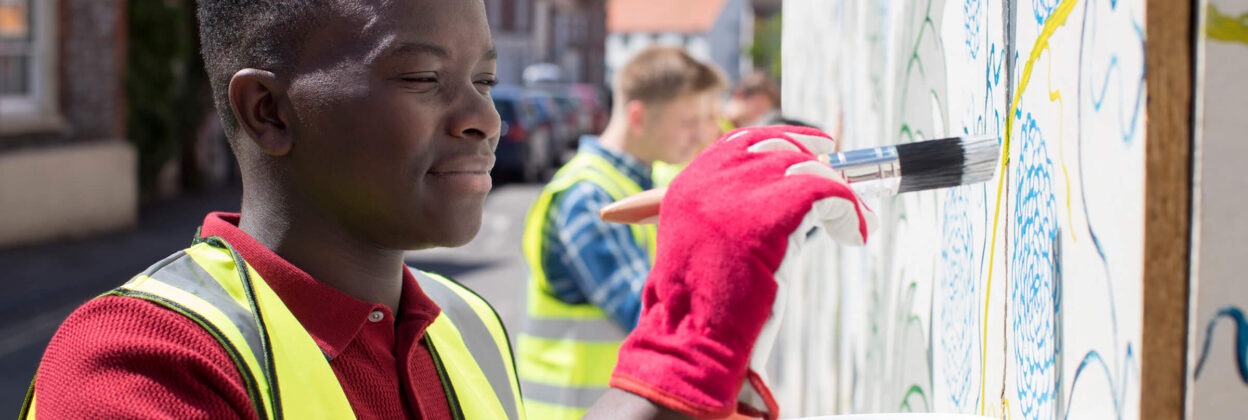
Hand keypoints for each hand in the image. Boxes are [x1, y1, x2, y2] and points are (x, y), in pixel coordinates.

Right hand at [610, 125, 874, 418]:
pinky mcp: (773, 212)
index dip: (783, 142)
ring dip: (838, 193)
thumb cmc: (700, 310)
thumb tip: (781, 199)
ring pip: (807, 169)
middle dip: (816, 163)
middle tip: (841, 188)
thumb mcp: (704, 251)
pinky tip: (856, 234)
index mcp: (689, 186)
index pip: (740, 144)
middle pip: (778, 148)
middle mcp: (710, 181)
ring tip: (855, 221)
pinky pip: (829, 194)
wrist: (693, 340)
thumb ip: (727, 219)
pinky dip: (851, 212)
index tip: (816, 150)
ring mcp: (740, 194)